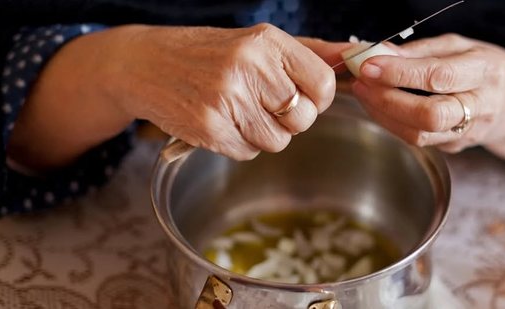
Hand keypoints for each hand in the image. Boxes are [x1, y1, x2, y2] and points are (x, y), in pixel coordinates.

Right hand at [9, 24, 336, 168]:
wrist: (146, 64)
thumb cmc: (210, 54)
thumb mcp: (260, 43)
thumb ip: (311, 53)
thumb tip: (358, 56)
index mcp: (268, 42)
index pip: (323, 85)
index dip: (316, 99)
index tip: (300, 96)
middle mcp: (249, 67)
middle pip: (303, 119)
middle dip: (288, 119)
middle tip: (261, 102)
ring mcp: (227, 99)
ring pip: (277, 141)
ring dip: (262, 134)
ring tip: (237, 110)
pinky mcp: (209, 127)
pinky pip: (248, 153)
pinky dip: (238, 144)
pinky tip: (220, 121)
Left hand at [351, 34, 504, 165]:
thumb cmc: (483, 67)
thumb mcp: (459, 46)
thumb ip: (419, 51)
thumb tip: (379, 52)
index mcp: (484, 71)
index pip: (438, 76)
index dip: (400, 73)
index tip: (369, 65)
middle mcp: (480, 105)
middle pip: (430, 114)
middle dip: (389, 99)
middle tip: (363, 82)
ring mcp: (468, 132)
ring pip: (420, 134)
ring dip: (384, 114)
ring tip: (364, 93)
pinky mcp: (455, 147)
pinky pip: (417, 140)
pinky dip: (391, 123)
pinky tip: (378, 106)